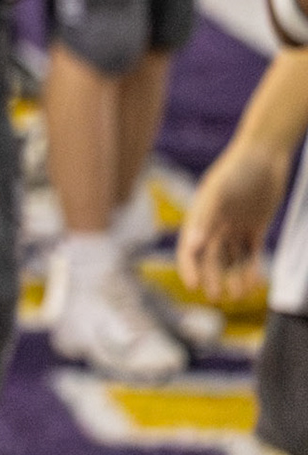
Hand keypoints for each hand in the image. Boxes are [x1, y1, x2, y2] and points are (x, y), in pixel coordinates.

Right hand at [177, 142, 293, 301]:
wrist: (264, 156)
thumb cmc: (237, 170)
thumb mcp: (219, 193)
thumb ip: (205, 218)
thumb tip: (193, 246)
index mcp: (200, 216)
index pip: (190, 248)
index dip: (189, 268)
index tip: (193, 286)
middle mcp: (215, 224)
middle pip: (210, 257)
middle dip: (211, 278)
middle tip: (217, 298)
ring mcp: (235, 226)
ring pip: (231, 259)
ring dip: (232, 277)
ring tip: (238, 295)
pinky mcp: (254, 227)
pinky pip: (251, 253)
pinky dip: (251, 268)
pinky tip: (254, 283)